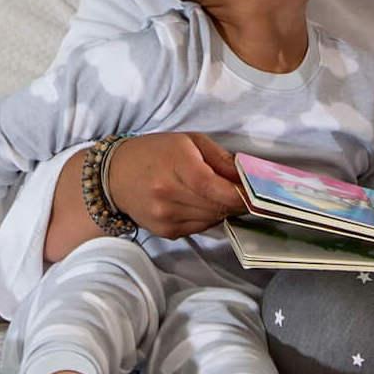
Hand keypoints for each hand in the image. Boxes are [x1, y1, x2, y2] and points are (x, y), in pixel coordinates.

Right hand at [103, 132, 245, 238]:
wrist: (114, 175)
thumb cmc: (156, 152)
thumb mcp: (190, 141)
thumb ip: (221, 158)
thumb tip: (247, 176)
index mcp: (179, 167)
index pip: (220, 190)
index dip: (243, 195)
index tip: (258, 193)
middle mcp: (170, 196)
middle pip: (220, 207)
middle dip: (237, 202)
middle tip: (246, 192)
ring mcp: (166, 217)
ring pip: (212, 220)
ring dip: (223, 209)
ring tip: (220, 194)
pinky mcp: (165, 232)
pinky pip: (199, 228)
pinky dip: (207, 217)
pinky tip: (200, 203)